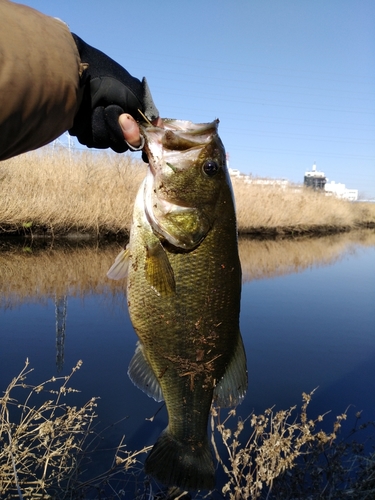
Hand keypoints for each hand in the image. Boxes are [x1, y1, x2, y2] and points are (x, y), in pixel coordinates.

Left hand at [69, 34, 159, 152]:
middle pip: (120, 144)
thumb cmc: (105, 78)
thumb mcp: (132, 93)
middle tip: (107, 107)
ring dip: (98, 124)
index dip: (134, 136)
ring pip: (103, 142)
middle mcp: (115, 124)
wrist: (73, 71)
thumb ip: (147, 112)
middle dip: (114, 127)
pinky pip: (88, 139)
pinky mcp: (83, 130)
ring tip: (93, 105)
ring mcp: (99, 128)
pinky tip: (82, 111)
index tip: (126, 121)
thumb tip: (157, 125)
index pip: (137, 139)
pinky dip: (86, 125)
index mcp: (129, 115)